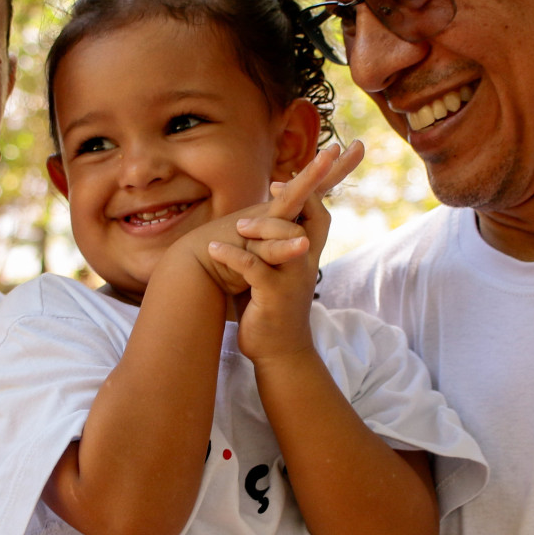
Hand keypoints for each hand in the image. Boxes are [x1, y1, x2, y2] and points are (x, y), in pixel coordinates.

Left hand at [206, 141, 365, 360]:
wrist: (279, 352)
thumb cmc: (272, 308)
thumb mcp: (276, 272)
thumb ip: (270, 247)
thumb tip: (252, 219)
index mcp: (307, 257)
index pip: (320, 216)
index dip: (307, 193)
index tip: (281, 182)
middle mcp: (306, 265)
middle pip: (311, 220)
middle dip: (289, 200)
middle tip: (264, 195)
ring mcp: (292, 280)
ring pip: (284, 239)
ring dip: (259, 226)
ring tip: (236, 226)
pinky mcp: (274, 297)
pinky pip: (254, 267)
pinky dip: (232, 255)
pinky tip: (213, 250)